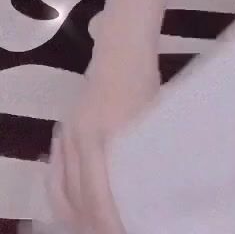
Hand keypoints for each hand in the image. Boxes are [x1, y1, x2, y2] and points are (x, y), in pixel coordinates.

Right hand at [45, 58, 160, 232]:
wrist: (122, 46)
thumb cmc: (143, 79)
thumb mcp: (150, 117)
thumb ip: (143, 152)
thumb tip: (148, 186)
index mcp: (100, 137)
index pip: (97, 194)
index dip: (107, 220)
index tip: (120, 232)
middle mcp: (78, 138)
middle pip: (76, 195)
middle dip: (90, 221)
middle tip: (110, 232)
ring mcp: (68, 132)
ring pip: (62, 185)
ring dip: (74, 211)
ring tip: (91, 226)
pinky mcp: (66, 127)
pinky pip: (57, 169)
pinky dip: (62, 190)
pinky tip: (72, 203)